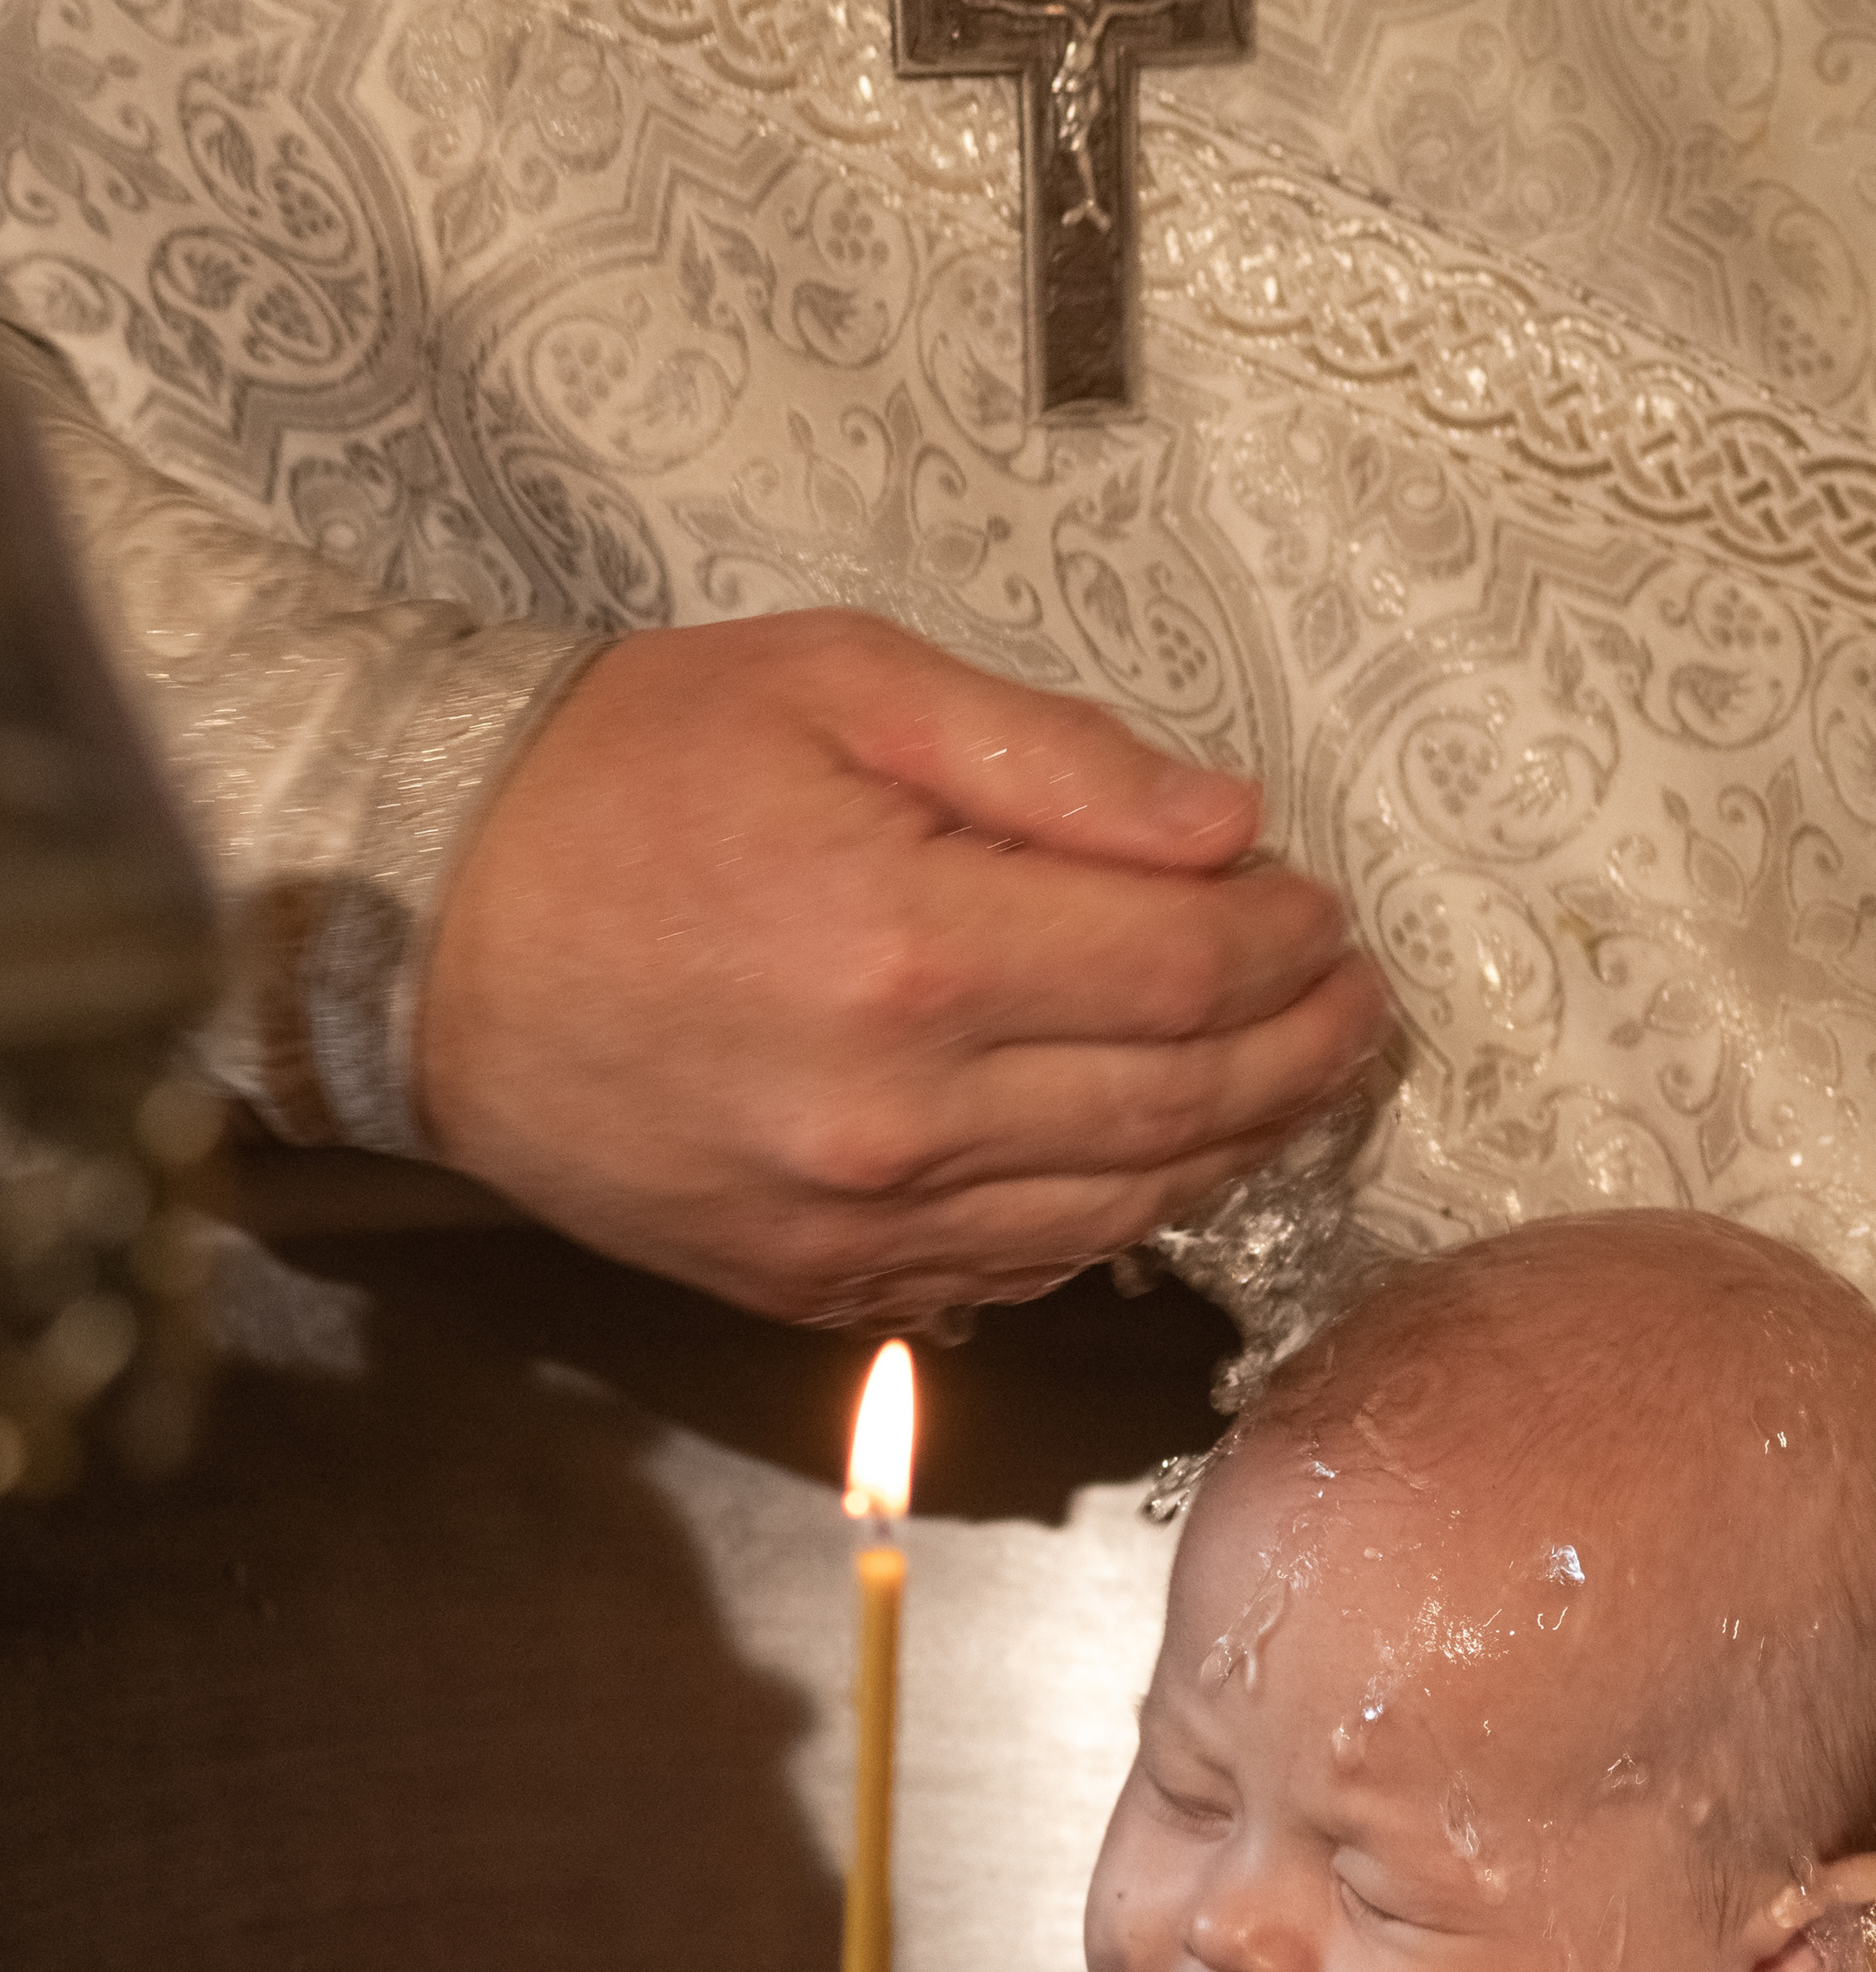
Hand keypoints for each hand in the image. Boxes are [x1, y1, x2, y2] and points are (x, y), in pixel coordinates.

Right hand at [416, 611, 1387, 1320]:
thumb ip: (1050, 762)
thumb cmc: (624, 773)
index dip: (1289, 944)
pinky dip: (1108, 1223)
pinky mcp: (811, 1286)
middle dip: (1300, 1054)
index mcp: (916, 949)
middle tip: (1357, 1008)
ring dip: (1232, 1151)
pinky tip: (1152, 1168)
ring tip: (1292, 1085)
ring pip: (1116, 1214)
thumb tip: (1229, 828)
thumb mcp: (836, 685)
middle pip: (1178, 1107)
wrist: (423, 930)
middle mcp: (902, 1118)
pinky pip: (1012, 1276)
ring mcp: (856, 1226)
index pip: (1188, 969)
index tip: (1324, 910)